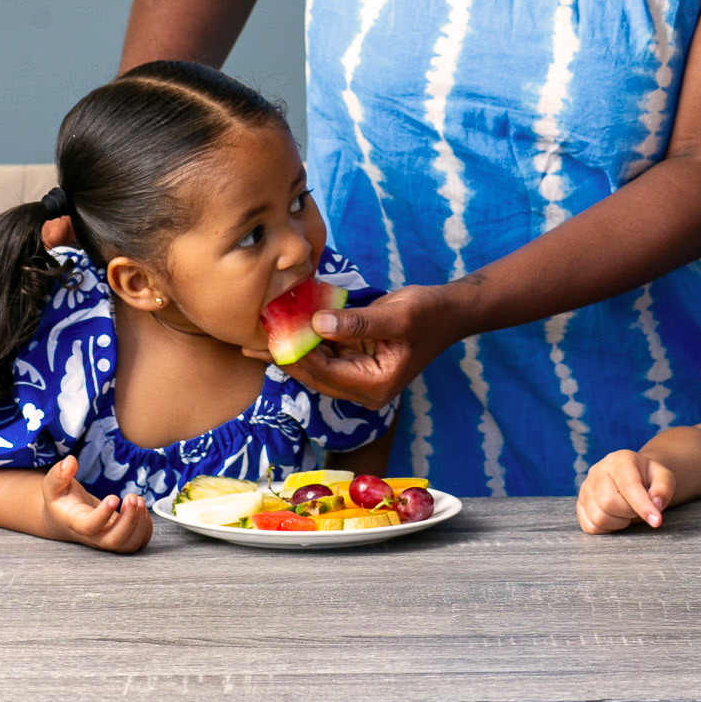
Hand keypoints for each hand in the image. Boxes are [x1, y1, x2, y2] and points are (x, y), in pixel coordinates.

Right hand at [42, 456, 151, 552]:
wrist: (66, 518)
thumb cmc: (62, 500)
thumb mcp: (54, 485)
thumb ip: (59, 474)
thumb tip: (70, 461)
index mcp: (76, 522)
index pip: (89, 526)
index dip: (103, 515)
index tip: (114, 497)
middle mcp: (93, 536)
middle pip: (114, 540)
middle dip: (129, 520)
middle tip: (132, 497)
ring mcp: (107, 539)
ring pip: (128, 544)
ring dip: (140, 523)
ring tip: (138, 500)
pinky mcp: (120, 538)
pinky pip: (138, 542)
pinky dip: (146, 528)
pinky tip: (142, 508)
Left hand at [254, 285, 464, 408]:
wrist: (449, 312)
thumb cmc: (428, 313)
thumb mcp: (396, 316)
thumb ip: (356, 323)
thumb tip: (316, 324)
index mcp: (375, 386)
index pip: (326, 372)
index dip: (299, 352)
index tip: (274, 331)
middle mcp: (364, 390)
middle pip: (315, 375)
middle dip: (286, 356)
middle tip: (252, 340)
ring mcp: (360, 377)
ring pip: (316, 367)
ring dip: (292, 350)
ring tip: (259, 336)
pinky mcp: (357, 363)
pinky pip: (325, 355)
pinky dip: (307, 342)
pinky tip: (285, 330)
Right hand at [577, 450, 676, 533]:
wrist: (634, 478)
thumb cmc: (649, 479)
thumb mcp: (664, 478)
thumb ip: (663, 489)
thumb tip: (655, 505)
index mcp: (619, 460)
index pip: (628, 486)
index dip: (643, 506)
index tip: (657, 521)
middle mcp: (598, 470)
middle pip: (608, 502)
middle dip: (628, 512)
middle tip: (637, 508)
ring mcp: (586, 488)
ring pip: (598, 517)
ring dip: (618, 522)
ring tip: (626, 512)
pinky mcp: (580, 505)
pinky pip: (590, 527)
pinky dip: (606, 529)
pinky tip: (615, 518)